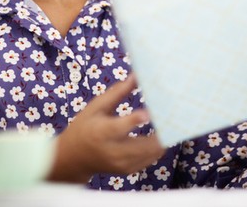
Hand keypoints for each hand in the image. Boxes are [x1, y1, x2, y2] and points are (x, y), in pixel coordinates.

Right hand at [48, 75, 164, 182]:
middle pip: (144, 145)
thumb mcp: (95, 107)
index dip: (134, 120)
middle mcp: (113, 152)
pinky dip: (158, 146)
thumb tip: (136, 75)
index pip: (119, 128)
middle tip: (173, 113)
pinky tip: (162, 133)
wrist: (73, 159)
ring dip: (163, 138)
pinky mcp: (129, 170)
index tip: (148, 112)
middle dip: (162, 131)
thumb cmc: (84, 128)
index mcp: (101, 133)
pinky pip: (150, 159)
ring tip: (171, 120)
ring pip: (152, 153)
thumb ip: (116, 93)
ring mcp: (122, 164)